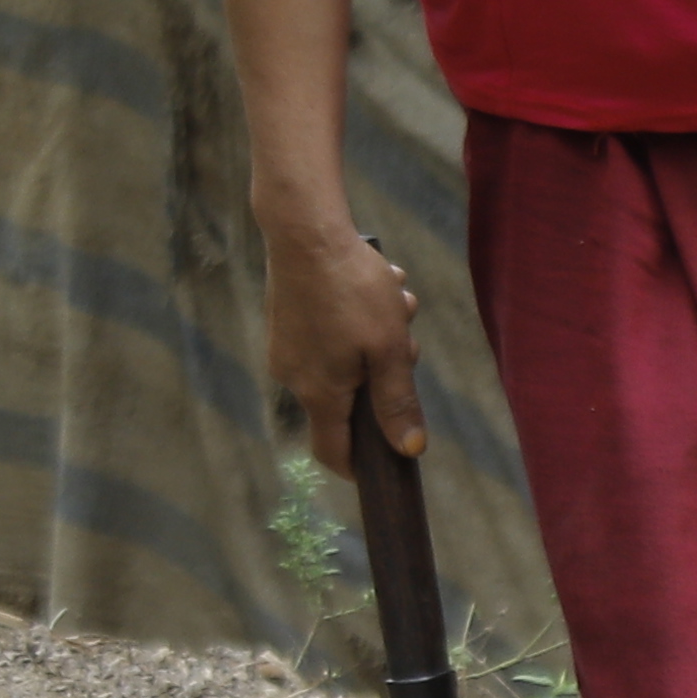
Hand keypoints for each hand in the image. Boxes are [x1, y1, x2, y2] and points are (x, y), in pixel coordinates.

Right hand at [265, 217, 423, 474]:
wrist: (305, 231)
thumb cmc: (351, 290)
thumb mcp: (388, 349)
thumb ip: (397, 401)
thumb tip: (408, 450)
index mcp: (320, 393)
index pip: (333, 451)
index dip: (359, 466)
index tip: (385, 465)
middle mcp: (295, 377)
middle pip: (351, 397)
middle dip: (387, 372)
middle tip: (406, 338)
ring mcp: (287, 347)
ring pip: (348, 359)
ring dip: (380, 337)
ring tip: (396, 298)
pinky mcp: (287, 321)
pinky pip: (332, 333)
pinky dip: (357, 318)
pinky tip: (376, 284)